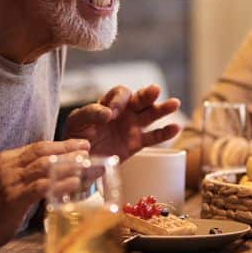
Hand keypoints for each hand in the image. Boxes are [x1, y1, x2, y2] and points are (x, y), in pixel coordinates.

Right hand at [0, 139, 89, 252]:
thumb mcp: (11, 183)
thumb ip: (30, 174)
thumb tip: (61, 169)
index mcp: (7, 159)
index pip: (38, 146)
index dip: (62, 144)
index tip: (81, 144)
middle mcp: (7, 166)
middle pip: (43, 152)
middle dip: (68, 149)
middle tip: (88, 149)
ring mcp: (9, 182)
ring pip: (43, 166)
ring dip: (68, 164)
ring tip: (86, 164)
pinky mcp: (12, 199)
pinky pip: (40, 187)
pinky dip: (60, 183)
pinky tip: (74, 182)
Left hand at [65, 84, 180, 160]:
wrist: (78, 162)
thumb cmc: (75, 138)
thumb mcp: (76, 122)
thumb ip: (89, 114)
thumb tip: (108, 114)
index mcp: (107, 103)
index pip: (118, 94)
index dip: (118, 101)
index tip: (111, 114)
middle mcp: (123, 112)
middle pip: (139, 99)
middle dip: (147, 94)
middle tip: (154, 91)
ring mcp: (131, 127)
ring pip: (150, 114)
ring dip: (162, 108)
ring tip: (174, 103)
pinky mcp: (136, 143)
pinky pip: (153, 136)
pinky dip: (165, 132)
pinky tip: (176, 127)